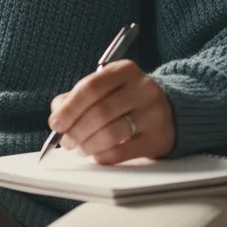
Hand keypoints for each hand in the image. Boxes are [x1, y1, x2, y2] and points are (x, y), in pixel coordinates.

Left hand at [48, 60, 174, 164]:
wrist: (171, 111)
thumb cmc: (127, 99)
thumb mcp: (107, 88)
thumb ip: (78, 97)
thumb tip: (57, 113)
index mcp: (125, 70)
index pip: (91, 87)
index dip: (69, 108)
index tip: (55, 124)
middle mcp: (142, 89)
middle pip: (100, 112)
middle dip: (76, 130)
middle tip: (66, 142)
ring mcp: (154, 113)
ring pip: (111, 133)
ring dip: (88, 145)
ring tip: (79, 149)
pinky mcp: (158, 138)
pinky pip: (123, 151)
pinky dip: (103, 156)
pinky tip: (96, 155)